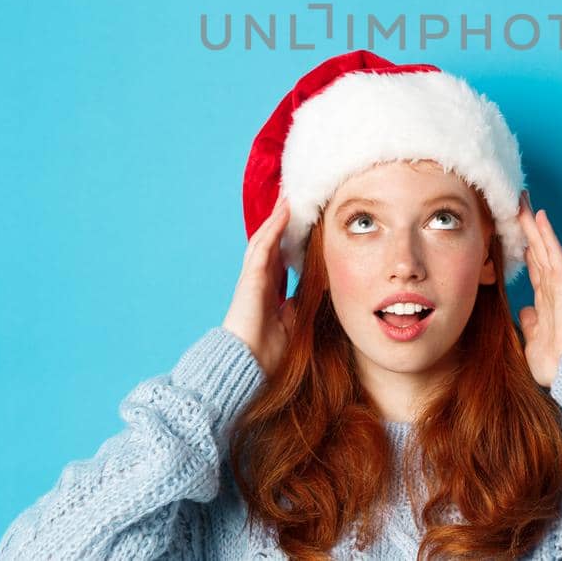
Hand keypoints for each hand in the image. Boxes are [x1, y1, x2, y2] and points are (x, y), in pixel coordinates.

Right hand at [223, 195, 296, 376]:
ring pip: (265, 239)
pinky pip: (263, 247)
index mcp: (269, 293)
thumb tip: (315, 291)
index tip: (303, 225)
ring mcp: (253, 278)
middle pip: (272, 244)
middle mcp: (260, 281)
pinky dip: (273, 227)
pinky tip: (283, 211)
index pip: (281, 260)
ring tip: (287, 197)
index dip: (289, 241)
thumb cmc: (267, 353)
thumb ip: (299, 306)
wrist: (246, 366)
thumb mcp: (292, 325)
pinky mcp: (251, 278)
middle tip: (294, 201)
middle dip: (281, 223)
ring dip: (277, 218)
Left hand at [515, 190, 561, 387]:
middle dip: (526, 227)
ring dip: (532, 222)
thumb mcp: (534, 341)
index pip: (532, 267)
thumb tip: (525, 311)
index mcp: (545, 301)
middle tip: (516, 203)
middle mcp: (551, 287)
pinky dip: (547, 233)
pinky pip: (553, 252)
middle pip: (536, 249)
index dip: (524, 248)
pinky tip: (539, 215)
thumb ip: (530, 324)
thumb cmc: (557, 364)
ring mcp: (558, 282)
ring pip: (542, 244)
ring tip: (522, 199)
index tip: (515, 232)